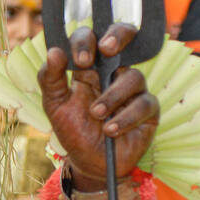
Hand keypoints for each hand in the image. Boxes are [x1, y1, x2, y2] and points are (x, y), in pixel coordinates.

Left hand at [39, 24, 158, 190]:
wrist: (90, 163)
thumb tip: (54, 51)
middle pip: (125, 35)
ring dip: (113, 96)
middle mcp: (113, 73)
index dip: (87, 42)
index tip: (81, 60)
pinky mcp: (148, 110)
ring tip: (97, 115)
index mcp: (90, 67)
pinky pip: (145, 104)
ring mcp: (133, 90)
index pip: (92, 39)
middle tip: (106, 49)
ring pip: (133, 77)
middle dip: (118, 36)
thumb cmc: (74, 131)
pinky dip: (126, 117)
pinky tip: (111, 129)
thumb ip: (50, 79)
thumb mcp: (55, 105)